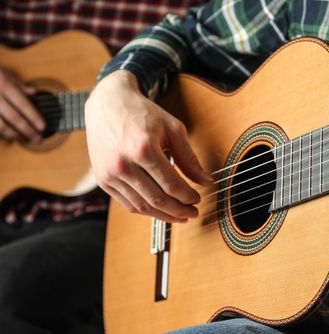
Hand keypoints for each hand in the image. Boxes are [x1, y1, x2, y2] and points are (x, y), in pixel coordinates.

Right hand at [0, 68, 44, 141]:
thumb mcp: (2, 73)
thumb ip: (17, 84)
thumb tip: (34, 92)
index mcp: (2, 84)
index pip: (22, 103)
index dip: (33, 116)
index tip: (42, 127)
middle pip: (13, 117)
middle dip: (27, 130)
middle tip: (37, 138)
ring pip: (1, 126)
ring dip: (14, 135)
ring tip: (24, 140)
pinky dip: (1, 135)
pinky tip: (8, 137)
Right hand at [84, 70, 212, 222]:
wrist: (108, 103)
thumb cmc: (143, 114)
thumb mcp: (172, 129)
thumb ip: (189, 157)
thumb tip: (206, 182)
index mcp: (143, 149)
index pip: (171, 185)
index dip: (188, 196)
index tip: (198, 199)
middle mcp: (123, 164)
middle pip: (157, 199)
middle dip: (179, 211)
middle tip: (192, 213)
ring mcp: (109, 174)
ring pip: (142, 206)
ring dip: (164, 215)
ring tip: (179, 215)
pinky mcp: (102, 179)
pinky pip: (127, 204)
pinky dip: (146, 210)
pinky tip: (160, 209)